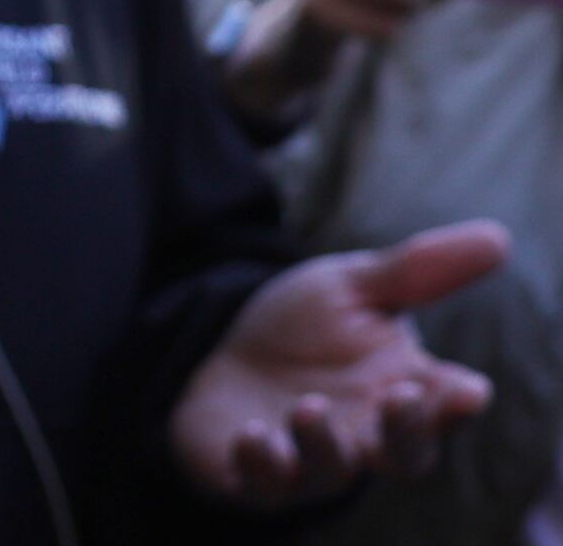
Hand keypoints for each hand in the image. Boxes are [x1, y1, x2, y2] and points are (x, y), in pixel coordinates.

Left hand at [171, 222, 504, 507]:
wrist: (224, 355)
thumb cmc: (305, 329)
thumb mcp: (353, 289)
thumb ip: (416, 271)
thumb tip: (498, 236)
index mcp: (401, 391)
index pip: (444, 406)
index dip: (457, 402)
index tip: (467, 389)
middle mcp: (365, 434)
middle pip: (404, 452)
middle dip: (406, 430)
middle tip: (399, 397)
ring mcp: (309, 460)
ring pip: (332, 472)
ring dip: (323, 444)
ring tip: (307, 408)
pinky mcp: (253, 474)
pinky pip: (263, 486)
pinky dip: (261, 468)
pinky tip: (252, 437)